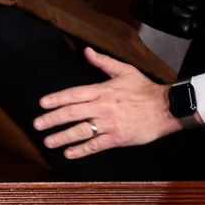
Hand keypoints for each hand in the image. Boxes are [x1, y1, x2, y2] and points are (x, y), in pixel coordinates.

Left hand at [33, 47, 182, 158]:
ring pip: (80, 131)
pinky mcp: (117, 138)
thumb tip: (87, 51)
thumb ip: (103, 63)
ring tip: (48, 142)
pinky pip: (95, 145)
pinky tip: (68, 153)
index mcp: (103, 90)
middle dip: (52, 119)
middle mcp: (103, 107)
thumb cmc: (145, 90)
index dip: (57, 99)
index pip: (74, 94)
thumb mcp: (125, 71)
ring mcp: (110, 124)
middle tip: (37, 125)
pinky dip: (81, 150)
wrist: (167, 108)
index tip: (42, 104)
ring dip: (62, 137)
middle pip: (72, 113)